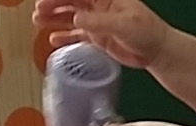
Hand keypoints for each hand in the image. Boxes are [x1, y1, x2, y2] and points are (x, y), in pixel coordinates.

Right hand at [36, 0, 173, 68]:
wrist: (158, 51)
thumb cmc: (148, 33)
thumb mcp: (124, 24)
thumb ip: (99, 21)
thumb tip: (77, 18)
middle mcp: (99, 6)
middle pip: (70, 0)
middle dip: (52, 3)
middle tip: (38, 11)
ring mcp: (98, 21)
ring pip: (70, 15)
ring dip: (54, 17)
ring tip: (38, 21)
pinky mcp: (98, 37)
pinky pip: (77, 34)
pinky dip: (65, 36)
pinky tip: (53, 38)